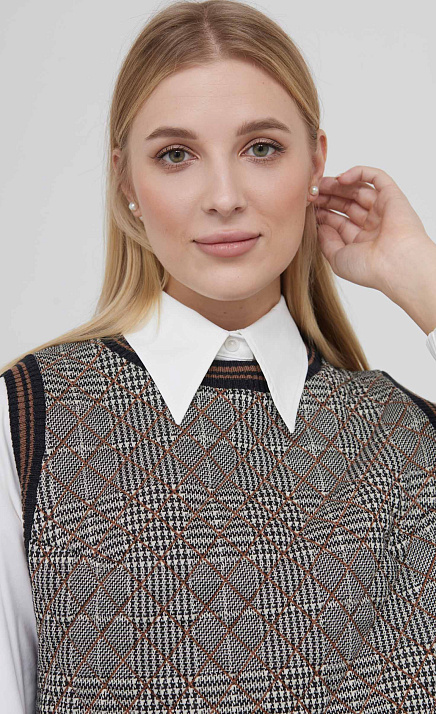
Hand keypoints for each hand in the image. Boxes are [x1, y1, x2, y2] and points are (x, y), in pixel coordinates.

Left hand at [313, 165, 434, 304]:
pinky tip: (341, 179)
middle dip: (329, 197)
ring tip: (321, 185)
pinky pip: (376, 177)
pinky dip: (359, 173)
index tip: (309, 209)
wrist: (395, 264)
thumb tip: (320, 227)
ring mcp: (383, 210)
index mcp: (363, 241)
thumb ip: (327, 242)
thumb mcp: (338, 259)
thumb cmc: (368, 268)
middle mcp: (374, 225)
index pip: (340, 222)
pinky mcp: (393, 196)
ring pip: (358, 189)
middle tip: (312, 193)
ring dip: (339, 185)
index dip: (324, 213)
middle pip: (348, 204)